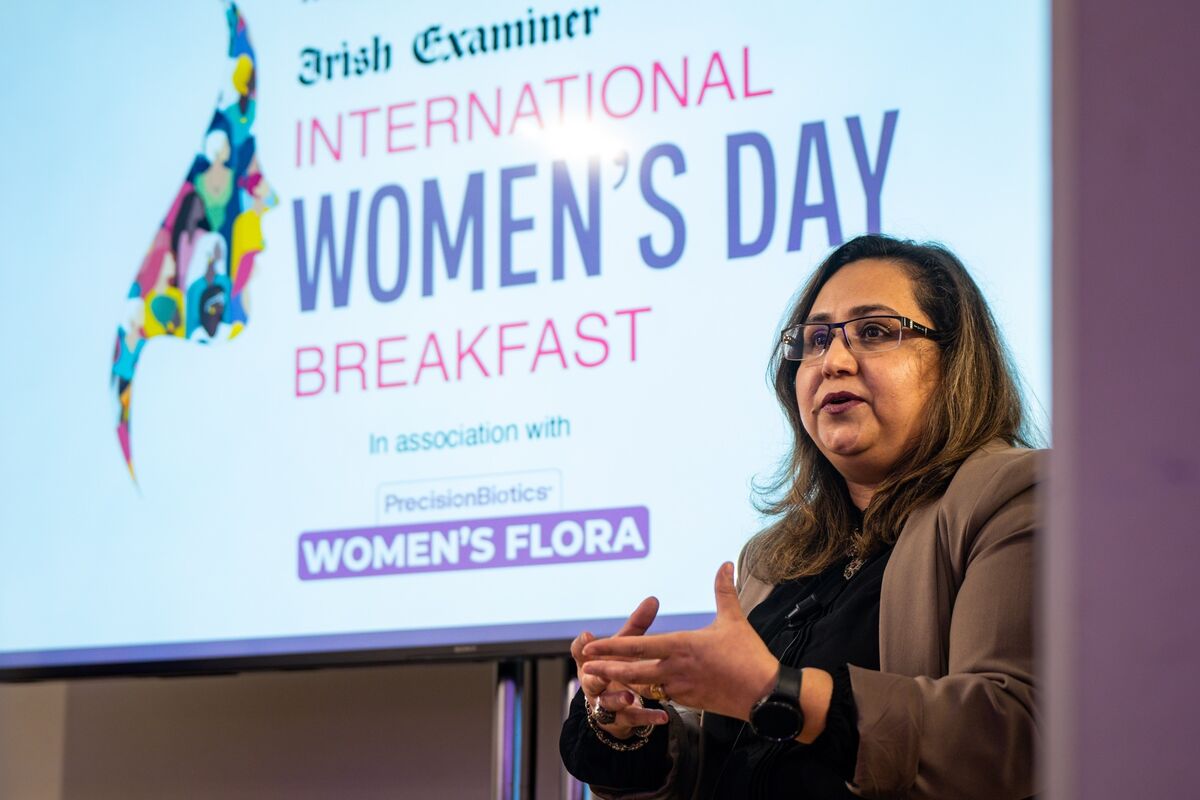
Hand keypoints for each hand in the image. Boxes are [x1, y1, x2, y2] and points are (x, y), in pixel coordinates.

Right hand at [570, 596, 669, 738]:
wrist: (614, 703)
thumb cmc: (618, 667)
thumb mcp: (624, 647)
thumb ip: (637, 626)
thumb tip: (653, 599)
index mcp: (590, 662)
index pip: (579, 650)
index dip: (581, 644)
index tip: (587, 636)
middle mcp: (593, 683)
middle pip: (590, 680)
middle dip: (596, 677)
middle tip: (602, 673)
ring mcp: (604, 703)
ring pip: (607, 703)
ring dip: (617, 700)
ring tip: (629, 697)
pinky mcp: (618, 720)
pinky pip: (631, 720)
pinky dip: (647, 718)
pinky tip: (662, 716)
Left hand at [581, 564, 797, 720]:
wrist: (765, 695)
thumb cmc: (749, 655)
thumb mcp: (734, 620)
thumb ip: (724, 591)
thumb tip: (725, 563)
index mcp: (682, 646)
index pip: (639, 646)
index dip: (612, 646)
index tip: (591, 647)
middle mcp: (676, 668)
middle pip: (632, 670)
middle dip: (607, 669)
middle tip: (584, 668)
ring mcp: (681, 688)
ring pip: (643, 686)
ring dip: (622, 683)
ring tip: (602, 680)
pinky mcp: (690, 702)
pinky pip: (662, 697)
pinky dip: (646, 694)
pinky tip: (637, 690)